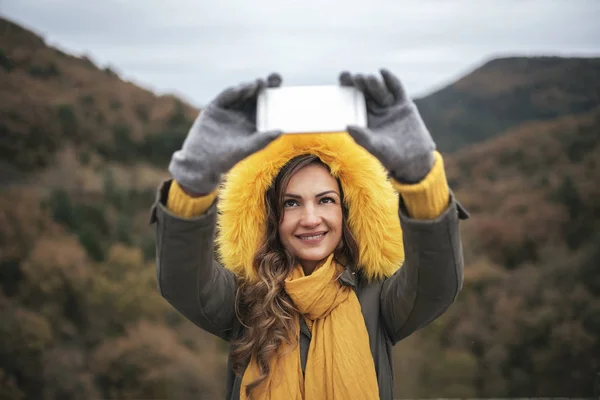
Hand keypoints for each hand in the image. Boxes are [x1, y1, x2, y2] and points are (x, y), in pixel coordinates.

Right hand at [169, 73, 282, 193]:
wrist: (201, 163)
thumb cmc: (227, 159)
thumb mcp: (247, 148)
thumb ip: (262, 139)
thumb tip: (280, 131)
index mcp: (253, 123)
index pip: (266, 106)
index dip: (273, 94)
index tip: (281, 86)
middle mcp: (241, 115)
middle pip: (254, 96)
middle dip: (263, 86)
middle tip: (273, 78)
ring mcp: (227, 111)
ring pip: (240, 94)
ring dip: (249, 88)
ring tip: (257, 85)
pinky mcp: (213, 109)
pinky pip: (224, 98)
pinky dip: (231, 93)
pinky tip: (239, 90)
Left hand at [339, 69, 435, 182]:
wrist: (415, 159)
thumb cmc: (391, 156)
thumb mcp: (376, 147)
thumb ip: (362, 137)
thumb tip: (347, 126)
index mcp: (364, 119)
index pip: (352, 100)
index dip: (347, 88)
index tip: (342, 78)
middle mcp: (375, 110)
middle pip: (365, 92)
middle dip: (358, 83)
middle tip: (353, 77)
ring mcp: (389, 106)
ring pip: (379, 90)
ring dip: (373, 83)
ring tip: (368, 79)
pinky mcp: (404, 105)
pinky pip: (397, 89)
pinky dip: (391, 80)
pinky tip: (384, 72)